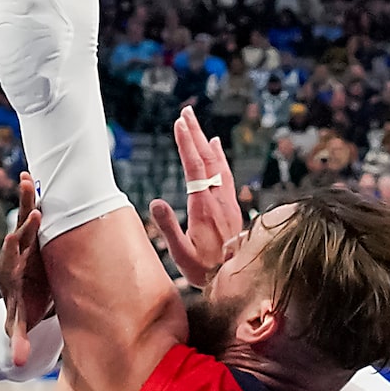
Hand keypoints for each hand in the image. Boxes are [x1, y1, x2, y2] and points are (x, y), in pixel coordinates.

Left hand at [0, 171, 52, 366]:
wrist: (18, 290)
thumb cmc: (22, 308)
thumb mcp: (18, 323)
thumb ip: (18, 340)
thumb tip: (18, 364)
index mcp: (11, 274)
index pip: (11, 261)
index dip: (12, 250)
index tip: (14, 239)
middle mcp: (15, 254)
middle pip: (17, 236)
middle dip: (23, 222)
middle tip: (31, 209)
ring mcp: (22, 242)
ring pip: (23, 219)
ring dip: (26, 200)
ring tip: (26, 178)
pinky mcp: (31, 233)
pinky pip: (31, 212)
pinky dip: (33, 196)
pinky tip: (32, 175)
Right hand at [149, 105, 242, 288]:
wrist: (234, 278)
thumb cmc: (203, 269)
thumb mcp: (180, 253)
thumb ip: (168, 227)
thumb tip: (155, 202)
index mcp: (203, 207)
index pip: (194, 168)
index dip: (186, 144)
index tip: (179, 123)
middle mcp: (218, 200)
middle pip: (207, 159)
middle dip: (195, 134)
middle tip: (186, 112)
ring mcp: (227, 202)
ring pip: (218, 165)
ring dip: (206, 142)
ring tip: (198, 125)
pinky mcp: (232, 206)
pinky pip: (226, 174)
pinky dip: (219, 157)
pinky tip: (216, 149)